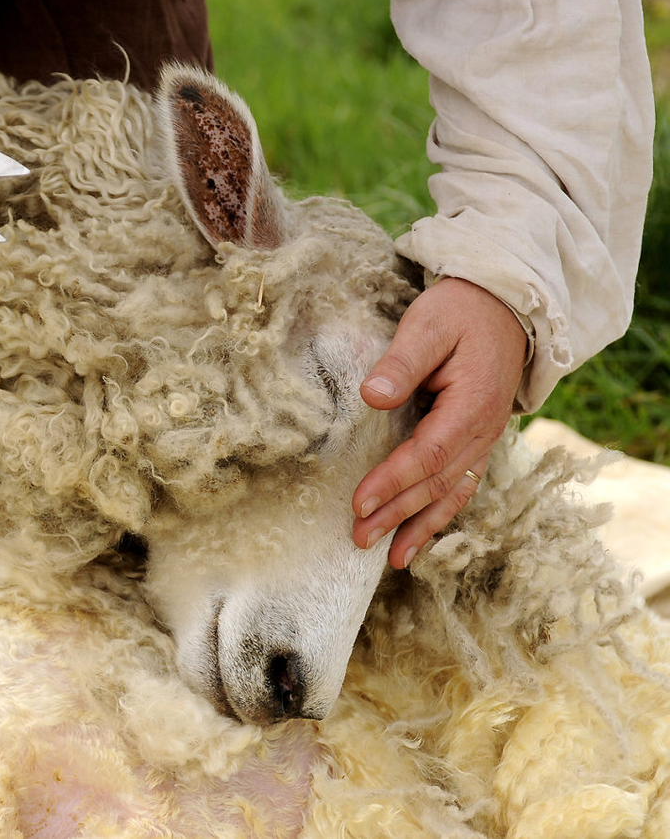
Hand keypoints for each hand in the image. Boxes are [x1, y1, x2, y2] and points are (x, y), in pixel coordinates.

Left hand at [352, 277, 527, 568]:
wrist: (505, 305)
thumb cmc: (461, 311)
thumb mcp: (429, 324)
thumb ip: (402, 360)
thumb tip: (373, 396)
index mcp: (472, 405)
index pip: (428, 454)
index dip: (393, 481)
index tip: (359, 502)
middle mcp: (484, 430)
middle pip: (437, 483)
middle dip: (398, 514)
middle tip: (358, 538)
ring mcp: (485, 438)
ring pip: (452, 492)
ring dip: (420, 526)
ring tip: (391, 558)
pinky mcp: (478, 439)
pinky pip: (460, 484)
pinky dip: (440, 513)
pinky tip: (418, 536)